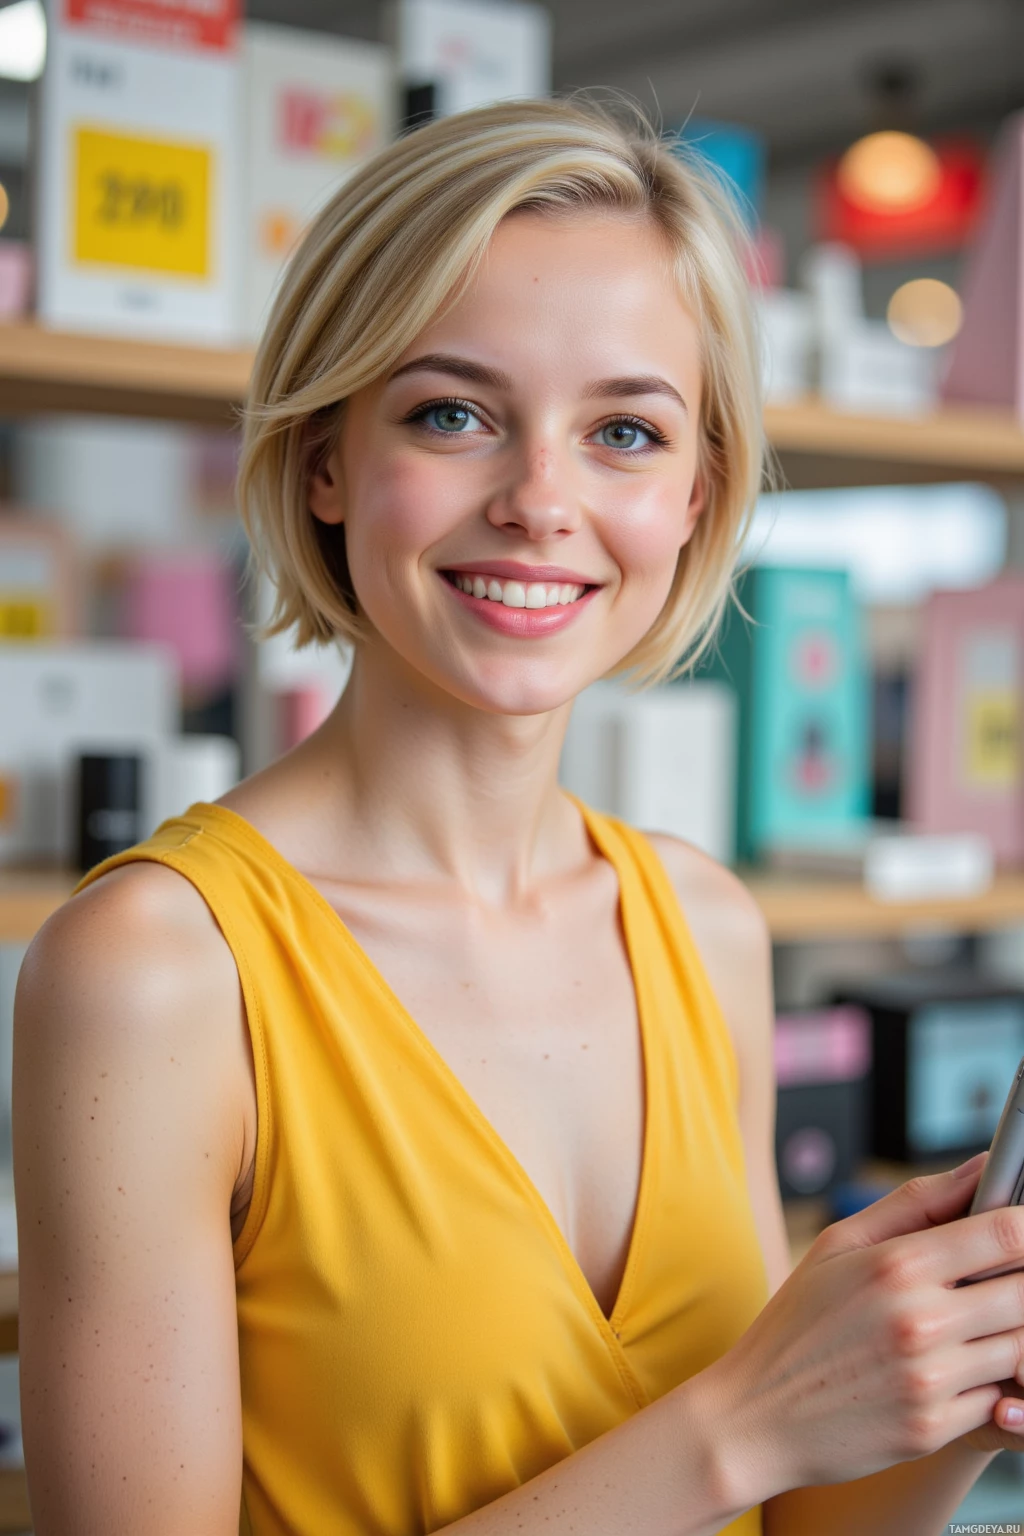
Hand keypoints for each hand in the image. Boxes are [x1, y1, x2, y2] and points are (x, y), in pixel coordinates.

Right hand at [706, 1151, 1023, 1500]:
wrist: (756, 1416)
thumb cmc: (796, 1323)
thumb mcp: (839, 1244)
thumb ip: (917, 1202)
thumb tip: (982, 1167)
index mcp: (897, 1264)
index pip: (1006, 1232)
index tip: (1021, 1233)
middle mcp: (920, 1320)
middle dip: (1021, 1284)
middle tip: (993, 1284)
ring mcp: (930, 1379)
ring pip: (1021, 1350)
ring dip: (1008, 1335)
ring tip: (971, 1328)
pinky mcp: (934, 1429)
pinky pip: (998, 1400)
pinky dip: (988, 1385)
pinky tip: (951, 1373)